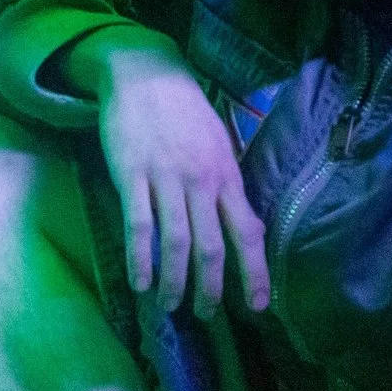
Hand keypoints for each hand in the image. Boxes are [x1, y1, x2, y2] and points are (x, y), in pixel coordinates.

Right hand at [68, 29, 270, 317]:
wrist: (147, 74)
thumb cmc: (186, 113)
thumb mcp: (219, 146)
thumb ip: (226, 186)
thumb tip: (241, 228)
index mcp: (228, 176)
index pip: (248, 232)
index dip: (254, 271)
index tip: (259, 305)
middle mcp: (203, 181)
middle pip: (212, 246)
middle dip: (211, 288)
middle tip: (206, 316)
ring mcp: (167, 178)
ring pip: (177, 242)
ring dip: (175, 282)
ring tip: (171, 308)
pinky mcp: (132, 175)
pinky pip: (139, 225)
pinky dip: (140, 259)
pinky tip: (140, 282)